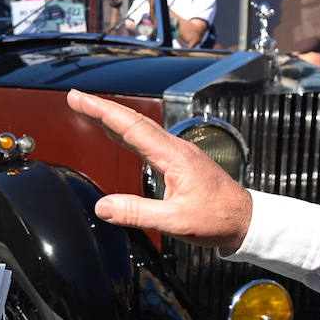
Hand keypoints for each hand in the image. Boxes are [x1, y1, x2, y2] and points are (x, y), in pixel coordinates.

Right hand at [65, 89, 251, 249]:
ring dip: (112, 117)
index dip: (102, 112)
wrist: (245, 220)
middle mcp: (175, 148)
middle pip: (132, 121)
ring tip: (87, 109)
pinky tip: (115, 132)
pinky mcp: (178, 160)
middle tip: (75, 98)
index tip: (79, 100)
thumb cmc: (217, 219)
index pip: (131, 127)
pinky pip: (146, 139)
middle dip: (101, 107)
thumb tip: (103, 206)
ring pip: (139, 127)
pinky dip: (125, 130)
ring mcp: (177, 152)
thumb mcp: (175, 222)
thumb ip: (137, 213)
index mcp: (174, 156)